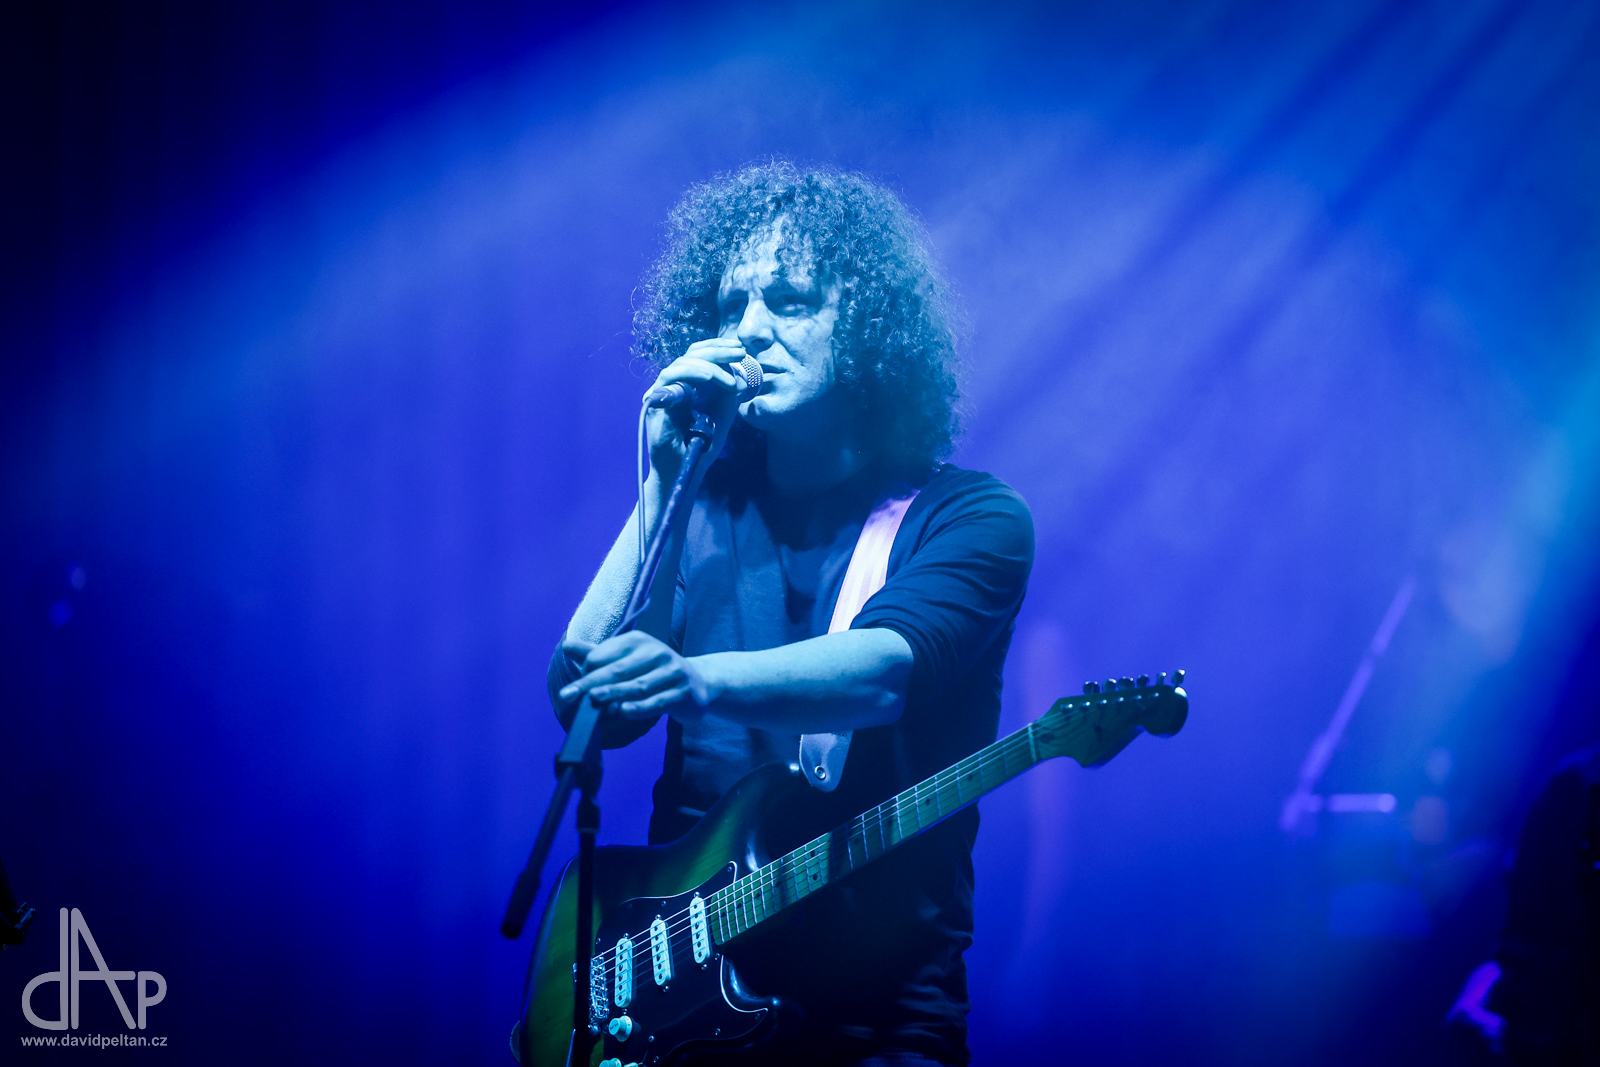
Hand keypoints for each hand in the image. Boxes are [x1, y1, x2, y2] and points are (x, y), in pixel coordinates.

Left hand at [558, 631, 714, 721]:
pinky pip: (658, 702)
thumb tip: (567, 646)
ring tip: (594, 701)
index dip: (587, 672)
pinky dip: (640, 708)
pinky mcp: (684, 691)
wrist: (698, 684)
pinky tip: (624, 711)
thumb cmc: (654, 672)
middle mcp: (656, 652)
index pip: (605, 655)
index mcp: (638, 641)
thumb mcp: (627, 660)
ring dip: (614, 694)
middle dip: (591, 683)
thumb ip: (597, 655)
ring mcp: (672, 671)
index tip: (575, 690)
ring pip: (638, 686)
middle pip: (618, 670)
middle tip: (568, 695)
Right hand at [643, 338, 755, 478]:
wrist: (682, 472)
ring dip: (709, 367)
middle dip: (717, 351)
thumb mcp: (721, 417)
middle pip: (690, 355)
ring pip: (682, 364)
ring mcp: (662, 392)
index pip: (699, 356)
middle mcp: (673, 385)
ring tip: (730, 382)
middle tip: (739, 353)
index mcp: (687, 385)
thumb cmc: (698, 448)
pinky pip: (670, 379)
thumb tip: (740, 374)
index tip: (740, 350)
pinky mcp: (654, 402)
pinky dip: (690, 374)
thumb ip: (728, 396)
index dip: (718, 348)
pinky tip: (709, 378)